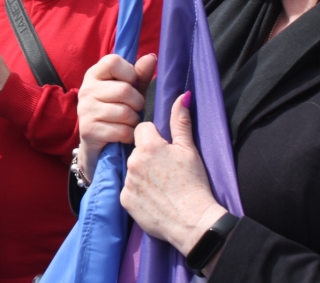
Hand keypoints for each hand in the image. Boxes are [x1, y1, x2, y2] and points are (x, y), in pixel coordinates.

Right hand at [76, 53, 155, 179]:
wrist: (98, 146)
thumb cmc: (116, 112)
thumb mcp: (130, 91)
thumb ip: (140, 75)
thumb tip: (152, 57)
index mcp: (94, 74)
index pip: (113, 62)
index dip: (130, 73)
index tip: (131, 84)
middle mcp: (86, 90)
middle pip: (124, 90)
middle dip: (137, 103)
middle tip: (134, 109)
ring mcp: (85, 110)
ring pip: (125, 112)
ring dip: (134, 121)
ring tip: (129, 123)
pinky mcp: (89, 131)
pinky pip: (122, 130)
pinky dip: (129, 135)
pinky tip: (124, 135)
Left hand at [121, 92, 226, 257]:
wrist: (194, 223)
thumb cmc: (195, 184)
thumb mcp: (189, 150)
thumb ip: (181, 121)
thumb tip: (183, 96)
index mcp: (148, 146)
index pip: (142, 129)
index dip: (154, 137)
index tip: (165, 149)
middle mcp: (133, 161)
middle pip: (135, 150)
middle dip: (147, 155)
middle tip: (165, 170)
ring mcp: (127, 182)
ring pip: (131, 169)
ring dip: (141, 174)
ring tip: (161, 186)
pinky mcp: (124, 200)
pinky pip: (128, 190)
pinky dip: (138, 193)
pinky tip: (154, 199)